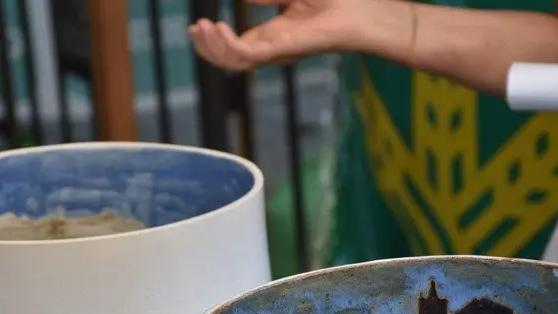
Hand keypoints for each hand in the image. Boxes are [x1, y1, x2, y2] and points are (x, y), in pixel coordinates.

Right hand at [187, 0, 368, 70]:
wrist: (363, 12)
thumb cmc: (335, 2)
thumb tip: (243, 0)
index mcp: (275, 36)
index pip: (237, 47)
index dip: (214, 40)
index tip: (198, 25)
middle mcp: (273, 48)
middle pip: (231, 59)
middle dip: (207, 48)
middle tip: (194, 29)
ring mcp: (277, 51)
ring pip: (234, 62)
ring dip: (212, 48)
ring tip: (201, 28)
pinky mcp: (283, 49)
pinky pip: (247, 56)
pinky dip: (227, 46)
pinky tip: (217, 29)